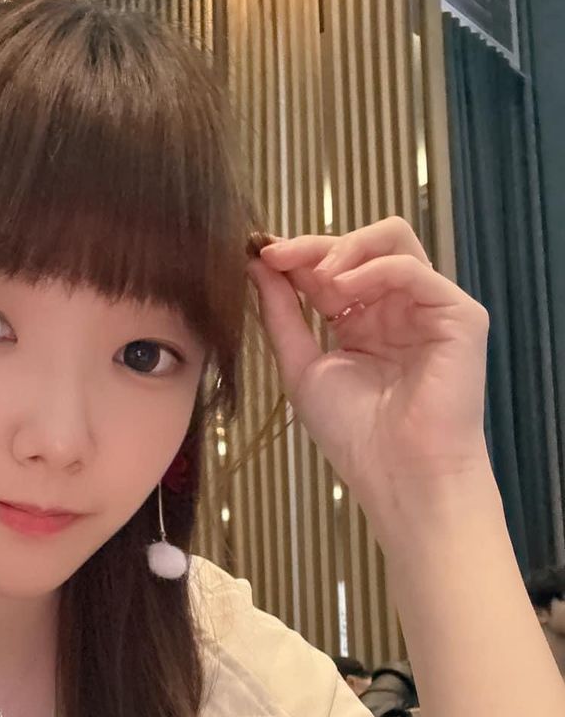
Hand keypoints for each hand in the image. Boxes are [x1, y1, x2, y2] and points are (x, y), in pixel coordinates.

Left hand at [247, 216, 490, 532]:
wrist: (399, 474)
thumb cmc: (354, 434)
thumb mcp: (302, 367)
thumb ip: (282, 315)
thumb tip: (258, 266)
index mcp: (363, 322)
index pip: (332, 268)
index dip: (296, 256)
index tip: (259, 253)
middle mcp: (397, 309)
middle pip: (361, 246)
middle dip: (314, 245)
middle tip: (279, 256)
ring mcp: (429, 308)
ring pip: (393, 241)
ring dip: (344, 249)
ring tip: (315, 278)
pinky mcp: (459, 314)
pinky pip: (413, 269)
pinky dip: (372, 270)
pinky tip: (341, 292)